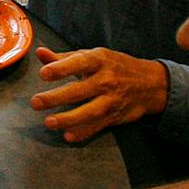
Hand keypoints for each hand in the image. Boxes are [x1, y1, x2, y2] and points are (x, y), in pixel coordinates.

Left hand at [28, 46, 169, 143]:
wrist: (152, 83)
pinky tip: (69, 136)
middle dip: (57, 97)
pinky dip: (84, 132)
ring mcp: (112, 100)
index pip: (79, 62)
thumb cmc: (115, 66)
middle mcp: (107, 80)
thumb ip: (64, 58)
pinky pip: (99, 126)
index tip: (44, 74)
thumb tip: (40, 53)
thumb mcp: (93, 57)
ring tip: (49, 122)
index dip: (61, 68)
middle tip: (36, 102)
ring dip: (69, 119)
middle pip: (81, 90)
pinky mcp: (115, 116)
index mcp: (100, 60)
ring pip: (90, 111)